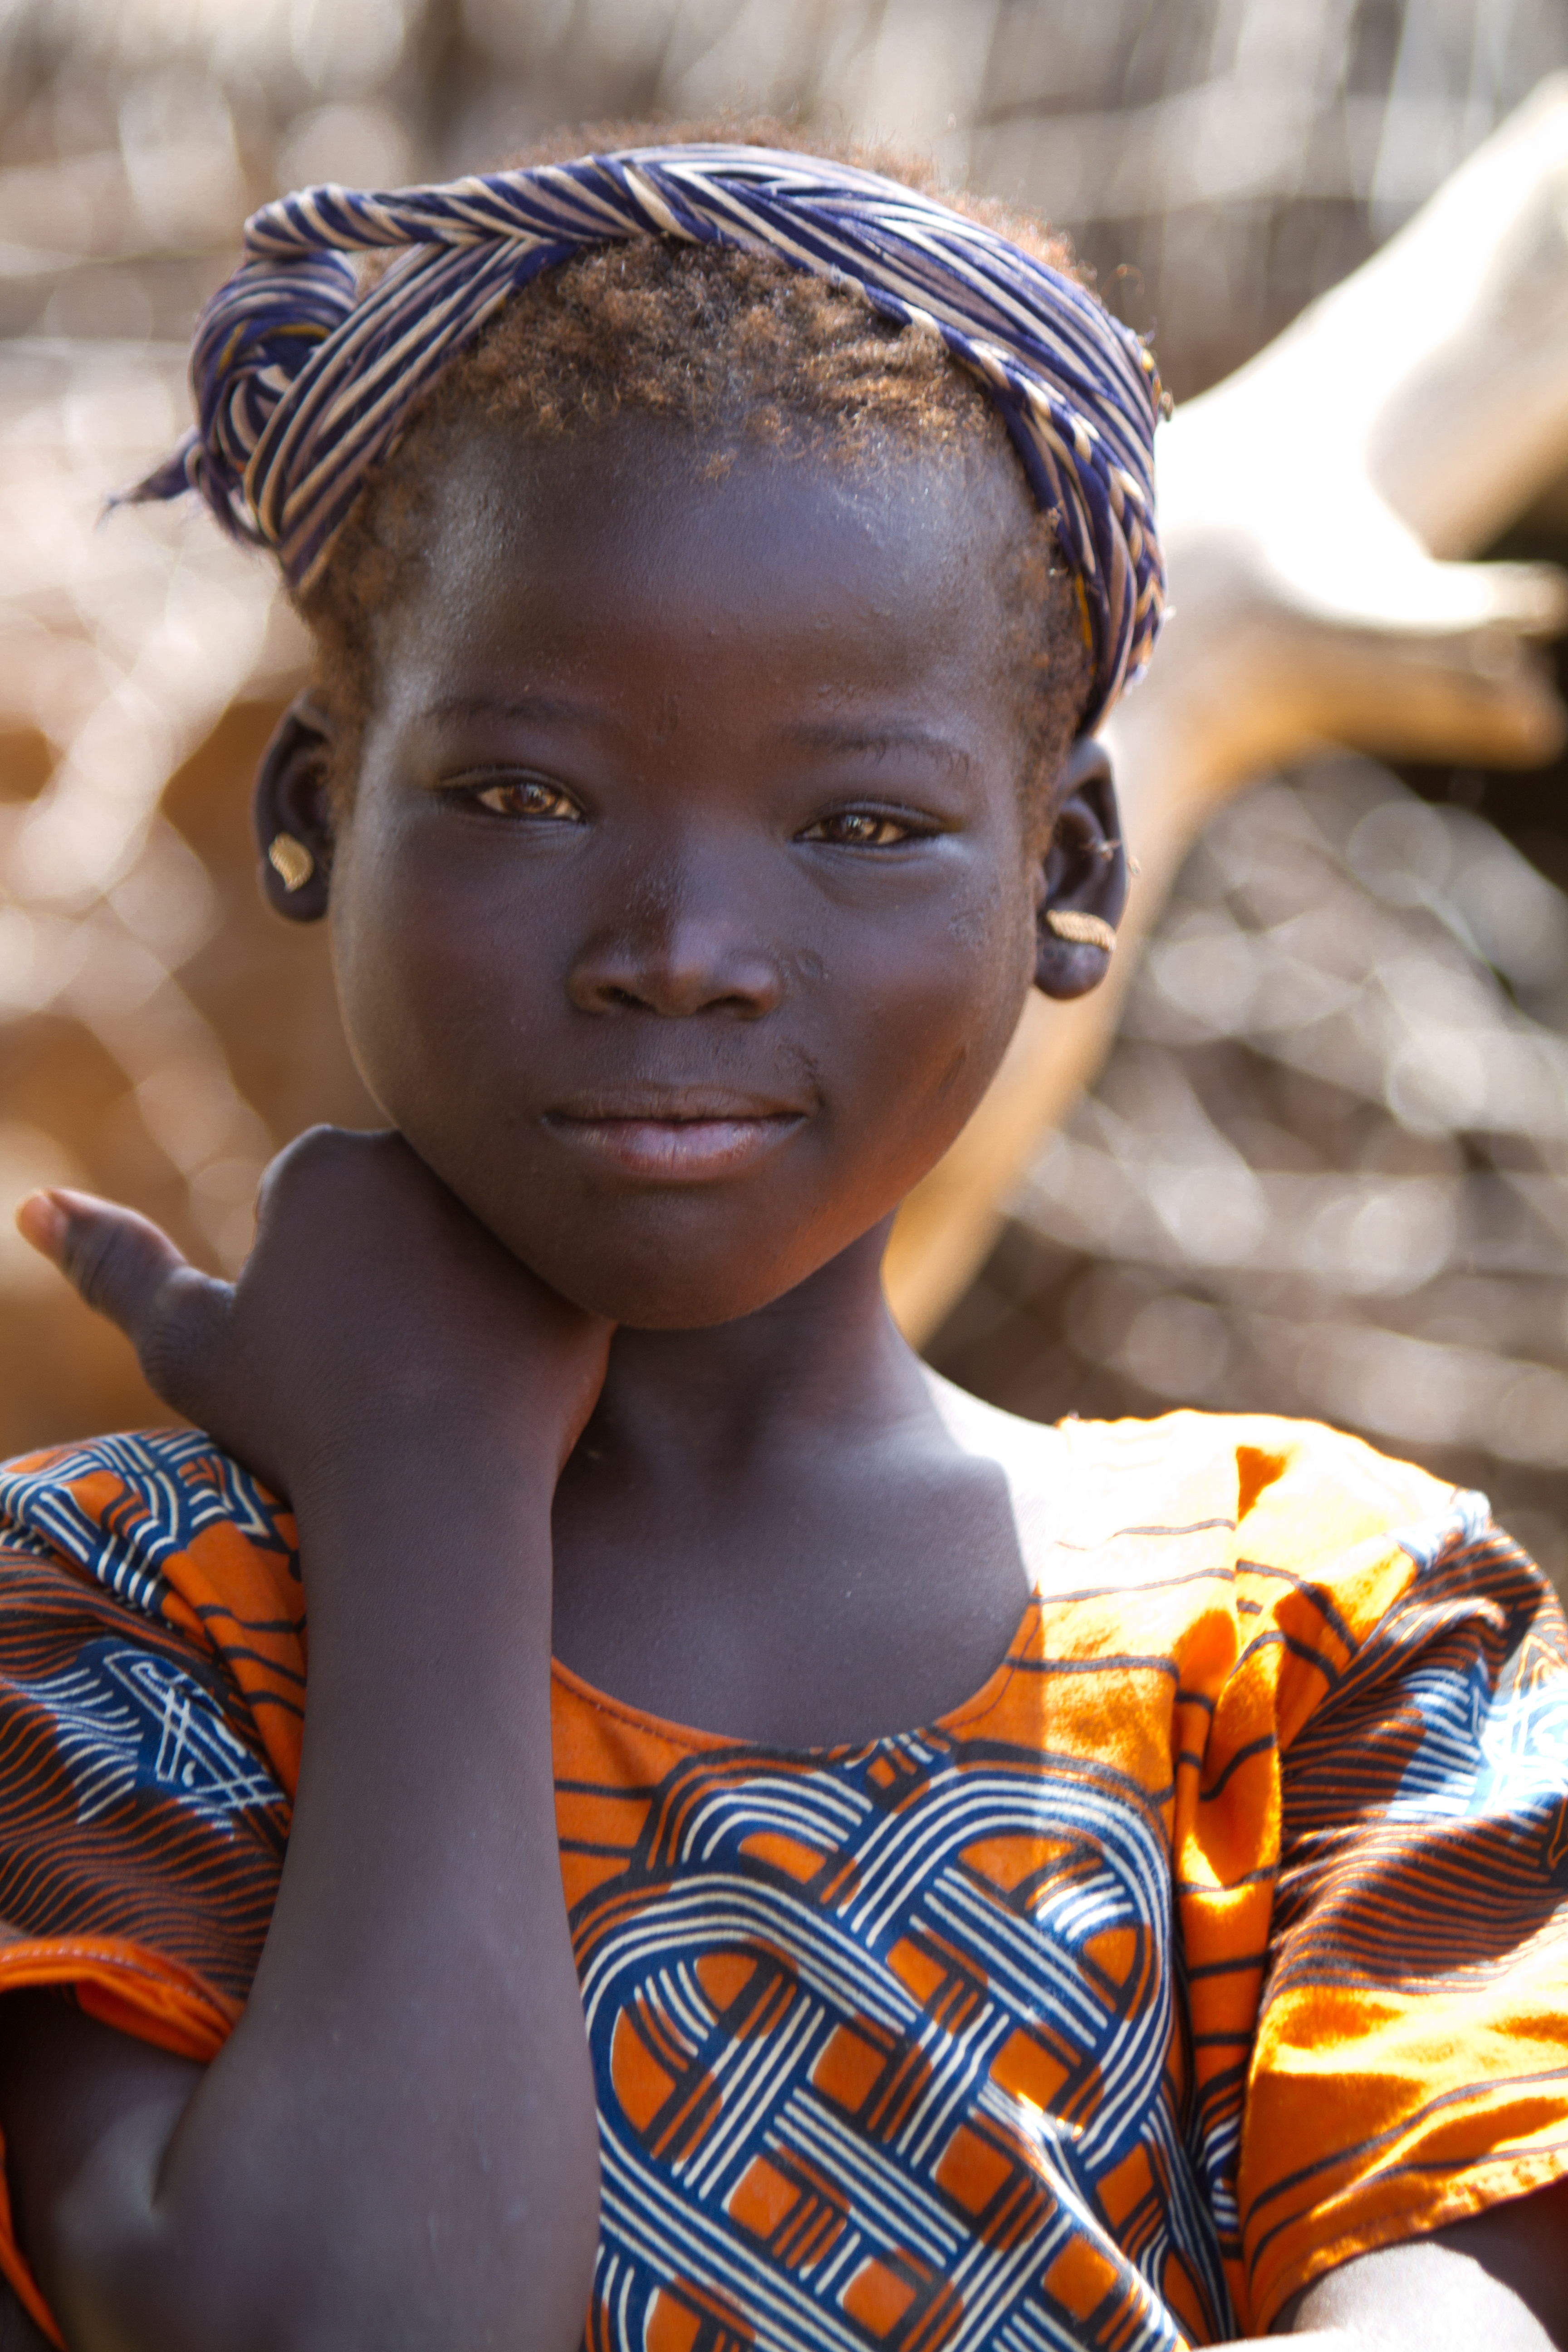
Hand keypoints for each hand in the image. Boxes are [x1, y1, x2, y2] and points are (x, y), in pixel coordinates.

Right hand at [16, 1126, 612, 1512]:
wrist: (429, 1496)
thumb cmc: (295, 1426)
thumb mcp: (186, 1349)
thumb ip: (116, 1265)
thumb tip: (35, 1203)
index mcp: (327, 1156)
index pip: (315, 1201)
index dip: (317, 1284)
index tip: (329, 1345)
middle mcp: (427, 1154)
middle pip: (404, 1207)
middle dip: (394, 1271)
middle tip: (392, 1364)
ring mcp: (514, 1203)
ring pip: (478, 1237)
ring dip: (465, 1287)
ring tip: (451, 1370)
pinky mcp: (583, 1258)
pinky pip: (554, 1276)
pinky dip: (535, 1320)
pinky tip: (514, 1374)